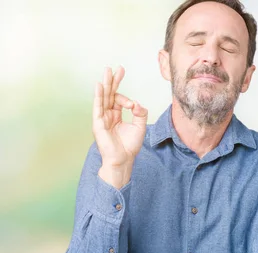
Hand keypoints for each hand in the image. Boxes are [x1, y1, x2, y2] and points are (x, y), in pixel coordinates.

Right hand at [93, 66, 147, 188]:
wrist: (123, 159)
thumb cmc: (130, 145)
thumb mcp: (140, 126)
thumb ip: (140, 113)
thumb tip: (137, 103)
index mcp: (116, 115)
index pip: (118, 99)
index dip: (126, 97)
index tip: (133, 105)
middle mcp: (108, 114)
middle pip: (110, 93)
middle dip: (113, 80)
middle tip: (116, 68)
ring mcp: (102, 118)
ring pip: (104, 97)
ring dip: (105, 84)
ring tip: (107, 70)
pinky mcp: (98, 123)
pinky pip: (97, 107)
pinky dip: (98, 95)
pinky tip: (99, 85)